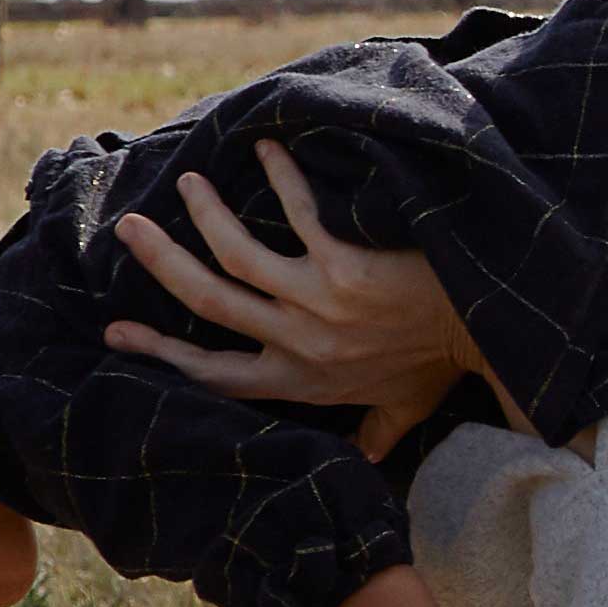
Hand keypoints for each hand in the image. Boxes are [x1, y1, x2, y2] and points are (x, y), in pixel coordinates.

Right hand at [104, 141, 484, 460]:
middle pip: (208, 302)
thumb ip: (372, 432)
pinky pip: (299, 213)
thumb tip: (363, 457)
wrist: (491, 332)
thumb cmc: (444, 364)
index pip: (213, 373)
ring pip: (236, 255)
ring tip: (189, 183)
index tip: (116, 332)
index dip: (160, 356)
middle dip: (162, 263)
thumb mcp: (400, 409)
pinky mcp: (346, 266)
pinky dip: (280, 176)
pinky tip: (266, 148)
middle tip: (131, 229)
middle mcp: (298, 343)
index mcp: (300, 379)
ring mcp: (319, 303)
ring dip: (206, 214)